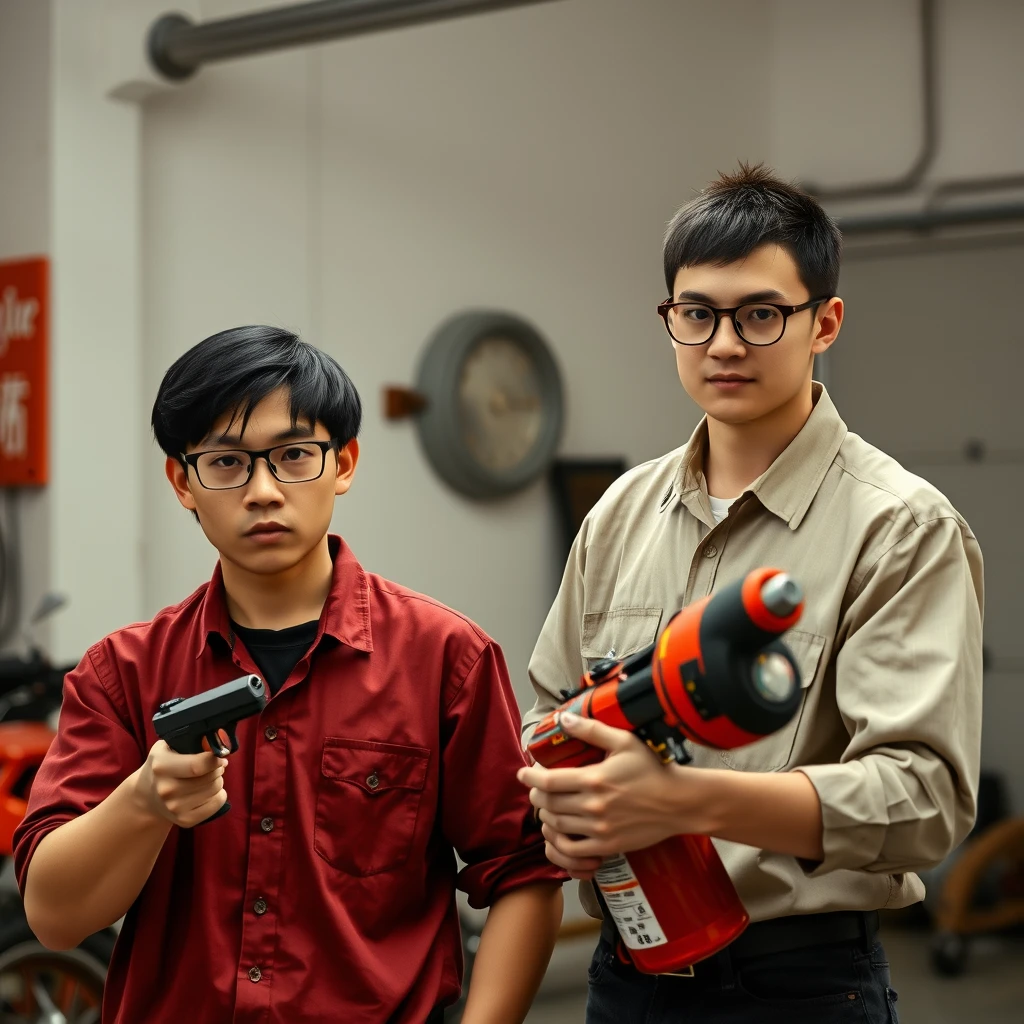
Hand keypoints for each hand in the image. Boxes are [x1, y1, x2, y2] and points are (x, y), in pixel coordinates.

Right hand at [133, 740, 227, 827]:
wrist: (147, 794)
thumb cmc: (164, 764)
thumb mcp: (169, 746)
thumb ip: (190, 740)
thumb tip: (218, 742)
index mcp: (161, 765)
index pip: (198, 765)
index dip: (215, 760)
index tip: (219, 756)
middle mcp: (166, 789)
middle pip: (210, 778)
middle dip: (218, 769)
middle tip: (214, 765)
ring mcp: (174, 807)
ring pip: (215, 790)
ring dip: (218, 780)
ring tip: (209, 776)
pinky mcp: (184, 820)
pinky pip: (216, 804)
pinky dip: (219, 795)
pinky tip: (208, 790)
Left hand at [517, 712, 712, 878]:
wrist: (679, 802)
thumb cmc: (653, 769)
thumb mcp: (624, 741)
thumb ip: (591, 730)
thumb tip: (563, 718)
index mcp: (594, 779)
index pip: (548, 781)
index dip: (529, 778)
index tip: (523, 773)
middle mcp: (594, 806)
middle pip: (549, 805)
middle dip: (536, 796)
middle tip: (535, 790)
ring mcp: (600, 828)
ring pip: (557, 826)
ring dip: (545, 816)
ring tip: (545, 807)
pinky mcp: (608, 845)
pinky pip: (573, 850)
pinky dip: (558, 843)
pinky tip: (558, 832)